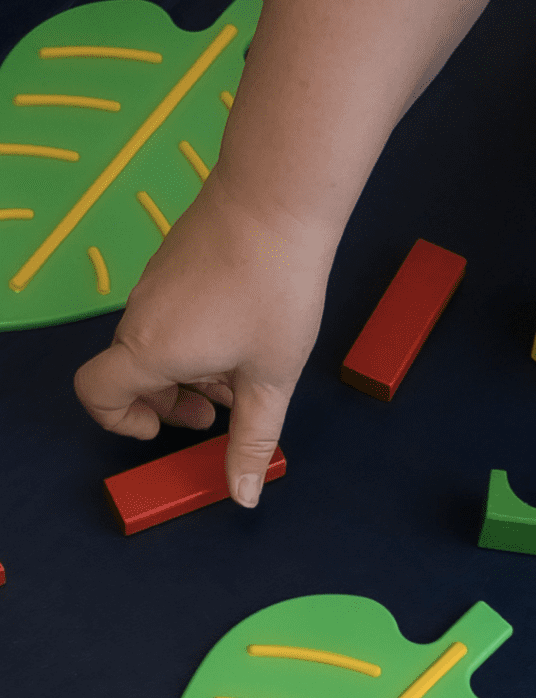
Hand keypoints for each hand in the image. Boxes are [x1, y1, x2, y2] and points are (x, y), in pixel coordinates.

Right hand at [74, 169, 334, 505]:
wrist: (276, 202)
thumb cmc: (275, 292)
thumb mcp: (271, 379)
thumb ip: (253, 440)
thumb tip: (244, 496)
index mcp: (151, 350)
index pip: (97, 394)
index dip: (121, 422)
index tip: (164, 428)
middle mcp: (141, 315)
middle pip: (132, 373)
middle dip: (173, 402)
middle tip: (222, 409)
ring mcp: (154, 283)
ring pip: (157, 343)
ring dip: (192, 370)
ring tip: (245, 369)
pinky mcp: (174, 260)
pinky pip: (171, 312)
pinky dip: (198, 336)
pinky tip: (248, 330)